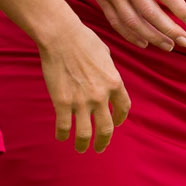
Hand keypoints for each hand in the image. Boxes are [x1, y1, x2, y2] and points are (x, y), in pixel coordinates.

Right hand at [36, 20, 130, 151]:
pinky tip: (61, 137)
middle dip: (103, 141)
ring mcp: (81, 101)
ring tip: (81, 148)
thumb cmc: (83, 39)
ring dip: (83, 144)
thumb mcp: (105, 55)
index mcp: (114, 82)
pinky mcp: (63, 102)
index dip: (120, 119)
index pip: (123, 108)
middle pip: (106, 128)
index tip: (116, 124)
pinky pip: (64, 126)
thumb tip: (107, 79)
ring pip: (85, 133)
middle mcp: (101, 96)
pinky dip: (62, 134)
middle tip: (99, 148)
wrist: (61, 36)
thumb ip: (109, 71)